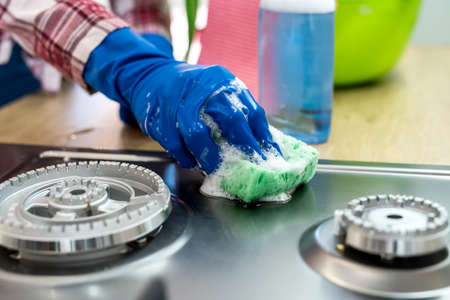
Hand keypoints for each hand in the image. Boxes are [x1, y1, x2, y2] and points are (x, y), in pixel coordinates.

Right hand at [84, 29, 278, 173]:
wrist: (151, 75)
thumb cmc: (190, 90)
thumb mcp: (215, 89)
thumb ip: (235, 110)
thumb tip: (258, 144)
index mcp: (224, 81)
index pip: (251, 110)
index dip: (263, 136)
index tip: (270, 156)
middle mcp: (204, 88)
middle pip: (230, 119)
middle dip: (243, 147)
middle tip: (249, 166)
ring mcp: (180, 101)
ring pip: (198, 133)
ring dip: (210, 156)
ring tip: (215, 169)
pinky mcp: (160, 116)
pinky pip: (175, 144)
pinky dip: (185, 158)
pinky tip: (191, 162)